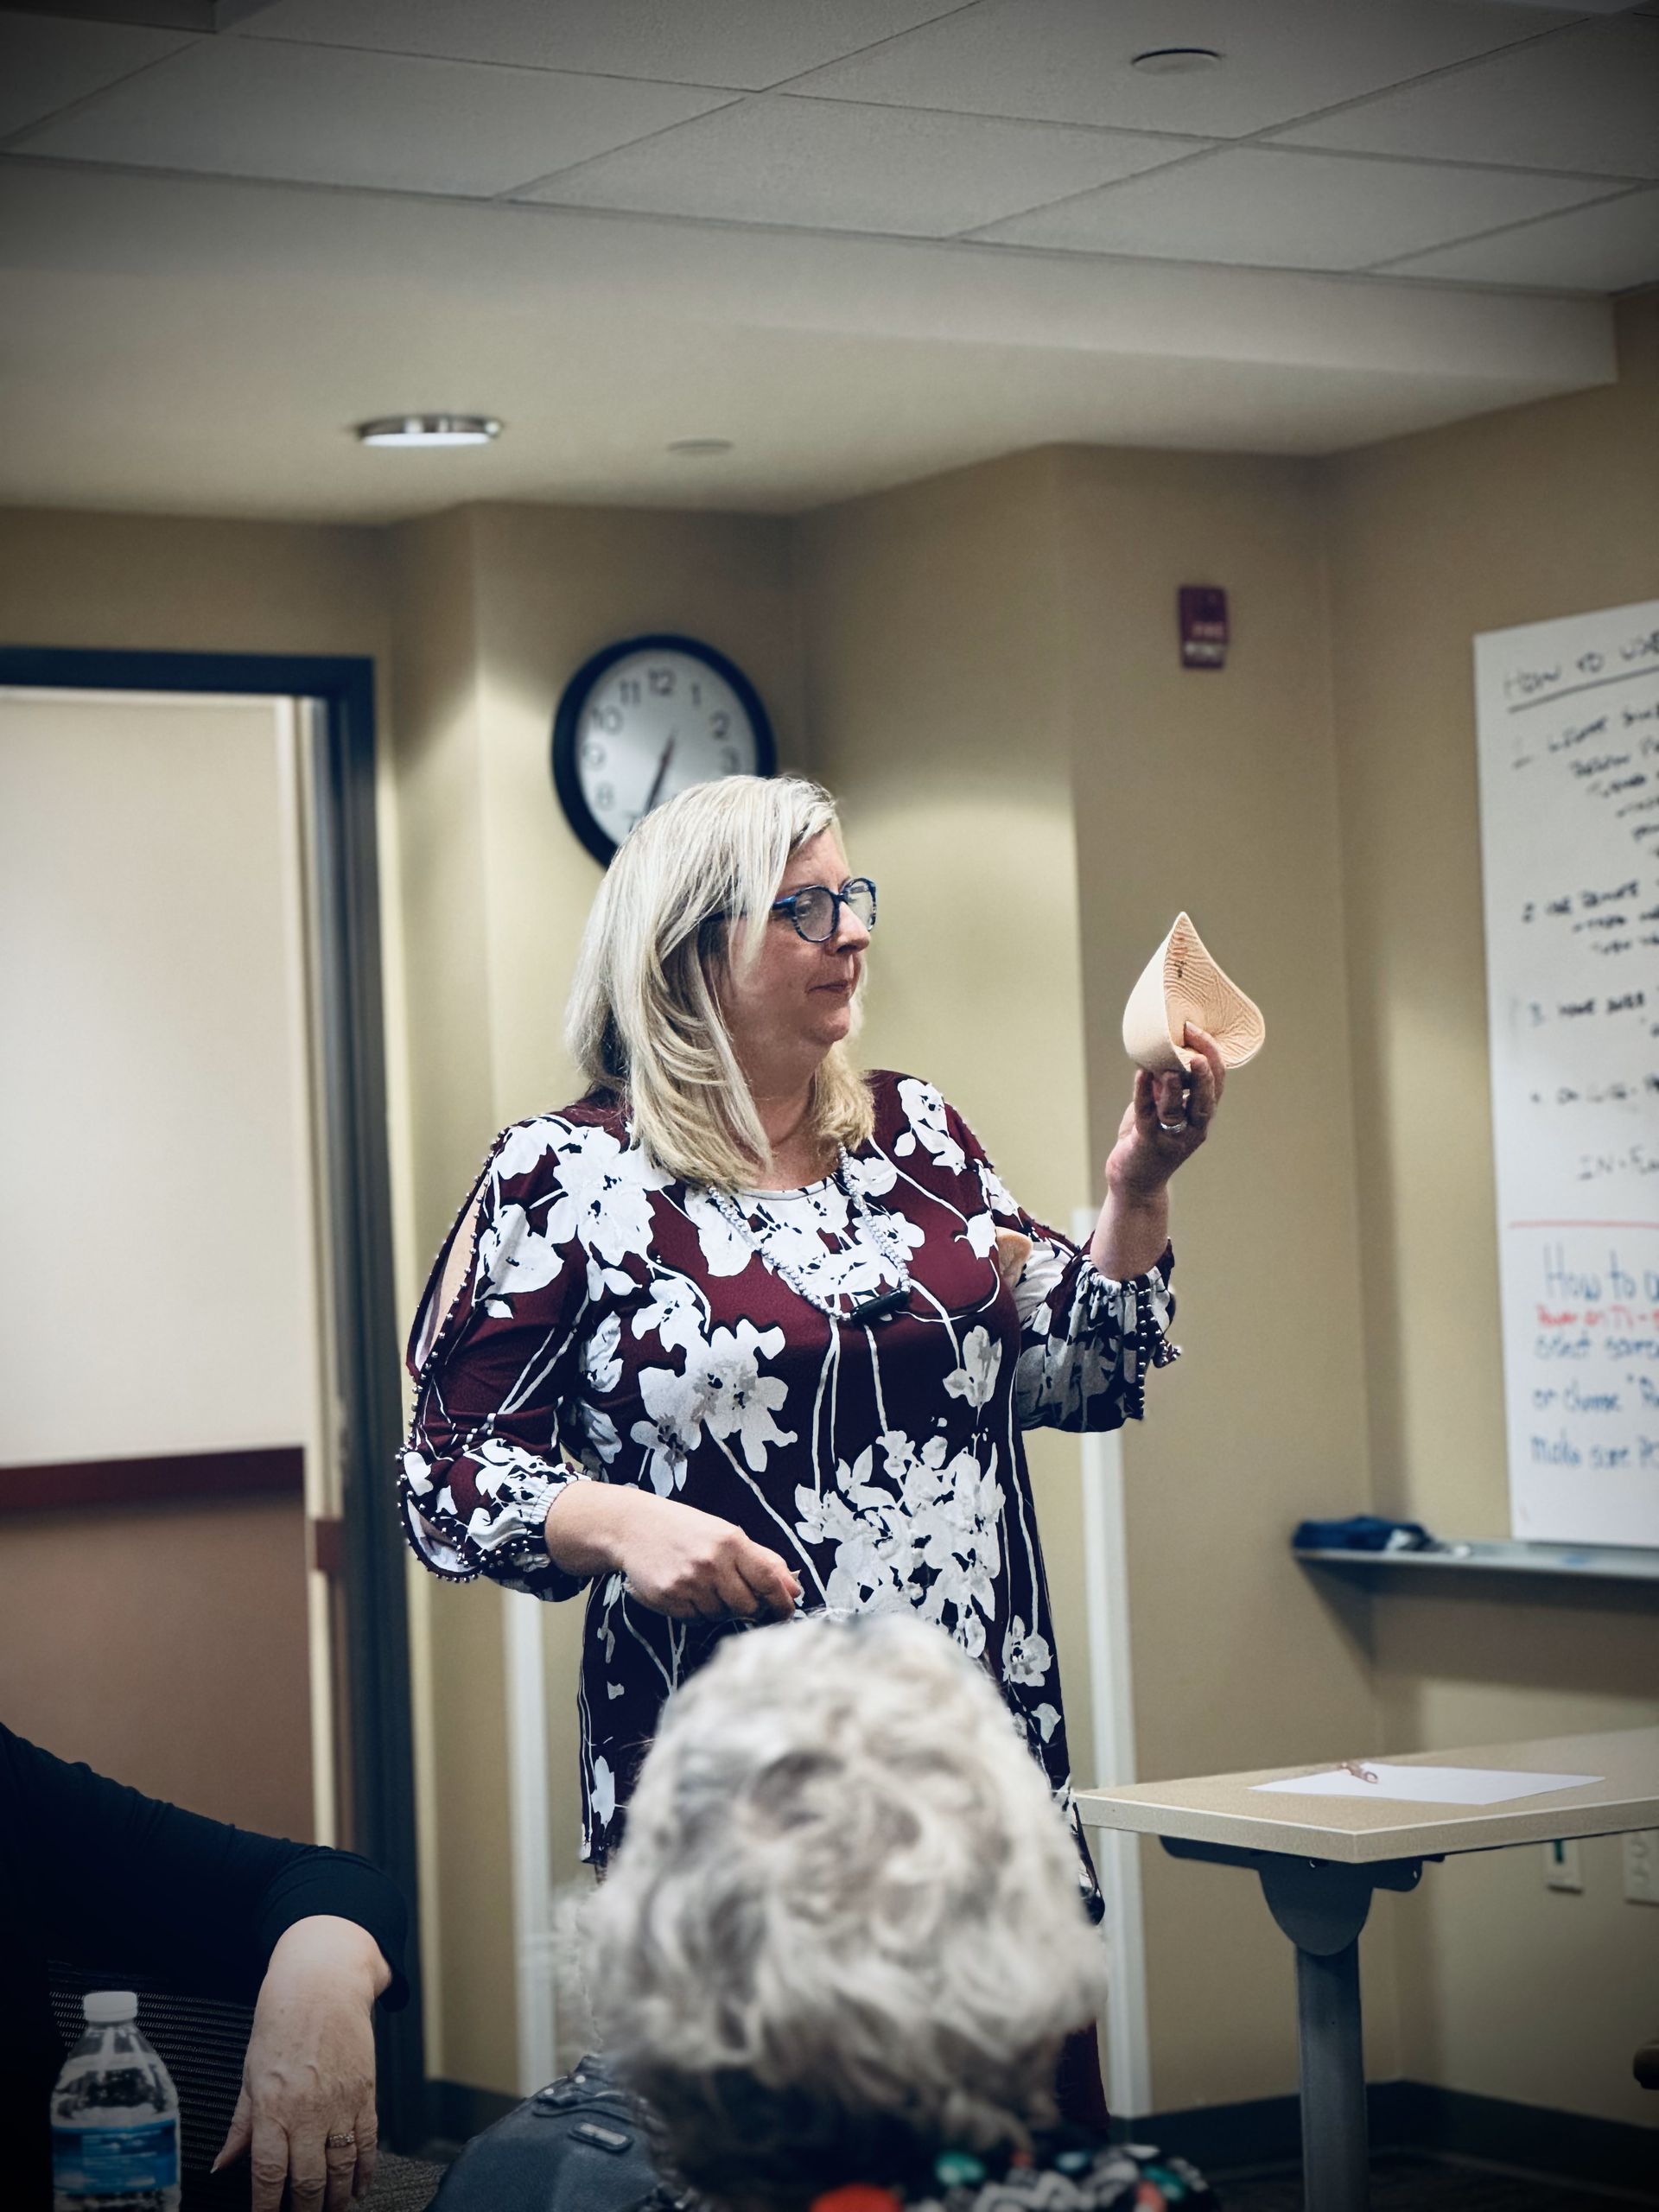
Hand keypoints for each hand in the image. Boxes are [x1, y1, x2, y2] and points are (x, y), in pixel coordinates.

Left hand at [213, 1916, 386, 2210]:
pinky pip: (368, 2142)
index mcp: (271, 2106)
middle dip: (304, 2211)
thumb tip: (222, 2164)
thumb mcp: (251, 2071)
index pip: (267, 2175)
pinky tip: (359, 2186)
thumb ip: (241, 2124)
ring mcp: (340, 2102)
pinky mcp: (366, 2092)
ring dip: (335, 2199)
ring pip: (340, 2169)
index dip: (266, 2208)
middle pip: (307, 2181)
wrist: (324, 1980)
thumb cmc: (283, 2020)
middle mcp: (306, 2110)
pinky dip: (365, 2170)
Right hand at [548, 1484, 800, 1620]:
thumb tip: (794, 1588)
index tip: (787, 1613)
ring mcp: (688, 1582)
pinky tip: (688, 1591)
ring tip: (705, 1585)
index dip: (782, 1602)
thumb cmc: (686, 1530)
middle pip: (747, 1606)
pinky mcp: (668, 1598)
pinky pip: (695, 1620)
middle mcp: (711, 1562)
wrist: (634, 1527)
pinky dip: (696, 1612)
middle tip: (737, 1594)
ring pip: (720, 1616)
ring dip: (719, 1608)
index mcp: (731, 1542)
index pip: (769, 1580)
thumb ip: (764, 1560)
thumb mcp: (727, 1534)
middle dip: (748, 1607)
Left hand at [1106, 1022, 1225, 1203]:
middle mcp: (1193, 1128)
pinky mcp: (1148, 1143)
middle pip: (1205, 1098)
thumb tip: (1160, 1051)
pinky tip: (1140, 1075)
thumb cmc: (1150, 1139)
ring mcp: (1171, 1137)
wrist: (1135, 1182)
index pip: (1216, 1084)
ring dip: (1174, 1087)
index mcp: (1201, 1116)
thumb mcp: (1164, 1110)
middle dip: (1204, 1071)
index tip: (1197, 1030)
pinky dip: (1143, 1093)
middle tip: (1197, 1047)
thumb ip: (1165, 1085)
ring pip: (1177, 1110)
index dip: (1212, 1056)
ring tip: (1172, 1068)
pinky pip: (1146, 1115)